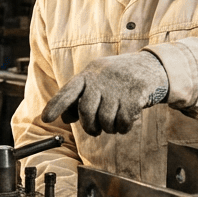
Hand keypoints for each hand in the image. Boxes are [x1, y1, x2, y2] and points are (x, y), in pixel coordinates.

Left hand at [41, 51, 168, 136]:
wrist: (151, 66)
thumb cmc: (118, 78)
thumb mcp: (97, 80)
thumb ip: (81, 96)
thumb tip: (66, 117)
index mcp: (88, 74)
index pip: (68, 91)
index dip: (56, 105)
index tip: (45, 118)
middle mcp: (101, 79)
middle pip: (87, 112)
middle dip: (89, 127)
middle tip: (95, 130)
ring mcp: (118, 86)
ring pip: (105, 120)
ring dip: (109, 128)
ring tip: (113, 123)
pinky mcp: (135, 95)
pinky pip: (123, 122)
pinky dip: (123, 128)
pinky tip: (126, 122)